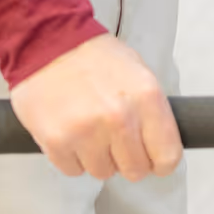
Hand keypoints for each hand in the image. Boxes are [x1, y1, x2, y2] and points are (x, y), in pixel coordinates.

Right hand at [10, 32, 181, 180]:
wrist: (46, 41)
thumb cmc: (93, 57)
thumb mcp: (137, 71)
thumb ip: (152, 111)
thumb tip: (159, 146)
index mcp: (146, 98)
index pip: (167, 156)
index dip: (159, 162)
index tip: (151, 158)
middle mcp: (119, 118)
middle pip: (135, 170)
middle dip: (126, 158)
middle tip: (112, 138)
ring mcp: (86, 132)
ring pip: (103, 172)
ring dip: (97, 157)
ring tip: (87, 130)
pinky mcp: (57, 142)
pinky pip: (73, 170)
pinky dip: (71, 157)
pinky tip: (69, 132)